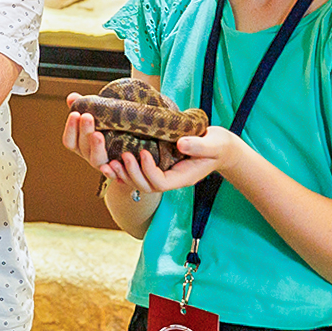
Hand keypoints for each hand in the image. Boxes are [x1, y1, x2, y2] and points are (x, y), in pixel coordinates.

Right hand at [62, 95, 113, 169]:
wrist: (133, 147)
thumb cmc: (111, 128)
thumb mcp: (99, 117)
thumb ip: (85, 107)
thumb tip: (72, 97)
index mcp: (81, 144)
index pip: (69, 140)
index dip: (70, 128)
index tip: (75, 113)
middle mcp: (89, 155)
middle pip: (82, 146)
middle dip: (84, 131)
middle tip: (87, 116)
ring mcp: (103, 164)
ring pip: (96, 159)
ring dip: (95, 147)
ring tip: (98, 134)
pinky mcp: (119, 171)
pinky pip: (114, 173)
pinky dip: (111, 170)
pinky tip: (112, 163)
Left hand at [101, 125, 244, 194]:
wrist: (219, 147)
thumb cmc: (219, 145)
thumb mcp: (214, 144)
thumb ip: (199, 146)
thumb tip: (181, 144)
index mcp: (183, 177)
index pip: (160, 182)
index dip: (148, 170)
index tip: (143, 152)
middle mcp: (171, 179)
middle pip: (146, 186)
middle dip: (132, 173)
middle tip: (122, 156)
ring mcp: (164, 174)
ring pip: (139, 183)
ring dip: (124, 173)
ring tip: (112, 161)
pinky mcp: (158, 166)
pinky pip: (138, 173)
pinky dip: (125, 169)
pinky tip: (112, 161)